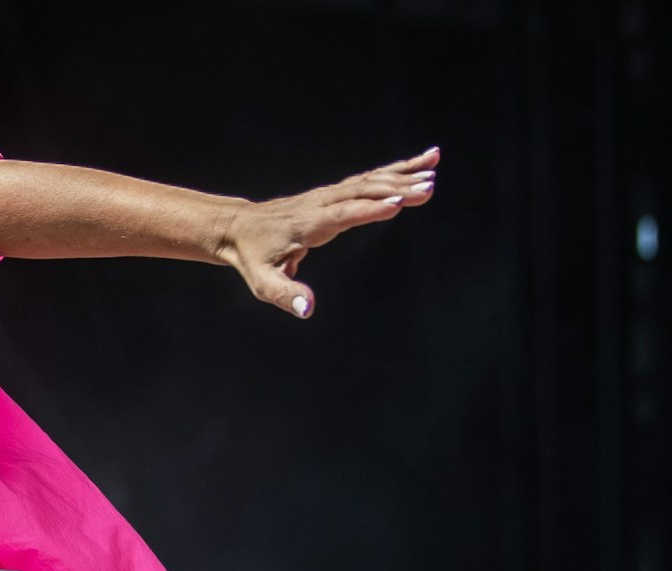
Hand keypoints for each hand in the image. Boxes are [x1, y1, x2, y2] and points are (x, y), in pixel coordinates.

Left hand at [219, 147, 438, 318]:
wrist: (237, 228)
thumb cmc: (252, 258)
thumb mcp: (263, 282)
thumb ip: (285, 295)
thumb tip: (308, 309)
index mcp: (307, 225)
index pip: (341, 215)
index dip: (368, 210)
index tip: (397, 204)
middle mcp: (320, 204)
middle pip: (362, 193)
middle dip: (396, 190)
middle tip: (429, 188)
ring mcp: (328, 194)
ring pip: (369, 181)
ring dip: (403, 175)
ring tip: (434, 169)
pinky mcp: (335, 192)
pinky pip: (369, 178)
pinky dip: (398, 169)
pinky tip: (425, 160)